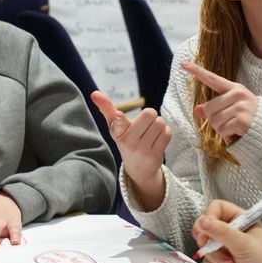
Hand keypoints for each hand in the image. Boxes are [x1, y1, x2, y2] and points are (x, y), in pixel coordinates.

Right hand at [89, 90, 170, 207]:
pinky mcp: (154, 156)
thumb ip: (107, 108)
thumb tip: (94, 93)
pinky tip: (158, 139)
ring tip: (151, 132)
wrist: (137, 169)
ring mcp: (142, 150)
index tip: (118, 115)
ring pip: (160, 123)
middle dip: (151, 115)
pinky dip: (165, 133)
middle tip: (145, 124)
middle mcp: (128, 141)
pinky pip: (167, 133)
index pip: (118, 121)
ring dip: (159, 124)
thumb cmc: (126, 140)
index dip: (119, 117)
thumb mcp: (114, 126)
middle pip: (149, 113)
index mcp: (117, 131)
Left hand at [181, 62, 257, 142]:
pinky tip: (237, 133)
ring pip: (214, 121)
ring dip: (220, 129)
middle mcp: (238, 95)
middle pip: (208, 108)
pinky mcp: (242, 120)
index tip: (183, 64)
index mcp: (234, 88)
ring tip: (234, 128)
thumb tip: (196, 109)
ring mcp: (241, 107)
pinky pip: (222, 130)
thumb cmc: (249, 118)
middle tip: (228, 122)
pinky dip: (226, 136)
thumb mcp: (232, 108)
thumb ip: (215, 107)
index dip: (197, 71)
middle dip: (214, 120)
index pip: (213, 78)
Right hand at [191, 199, 261, 262]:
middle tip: (208, 245)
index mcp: (240, 219)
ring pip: (206, 246)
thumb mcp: (245, 244)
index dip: (209, 217)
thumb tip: (203, 221)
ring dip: (216, 257)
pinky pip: (208, 261)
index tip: (206, 229)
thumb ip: (222, 232)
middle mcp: (231, 231)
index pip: (216, 208)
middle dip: (207, 239)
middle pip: (206, 226)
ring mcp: (226, 248)